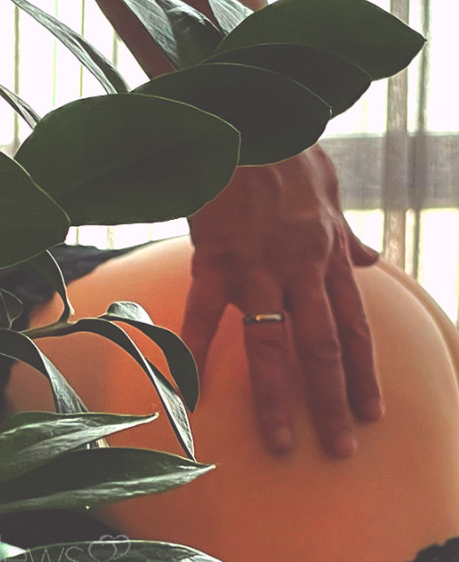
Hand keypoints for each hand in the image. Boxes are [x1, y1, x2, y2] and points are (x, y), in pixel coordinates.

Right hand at [182, 145, 382, 457]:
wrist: (245, 113)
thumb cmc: (284, 148)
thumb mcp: (328, 189)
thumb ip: (346, 234)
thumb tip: (369, 261)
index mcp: (328, 253)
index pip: (353, 327)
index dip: (363, 373)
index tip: (372, 414)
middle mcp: (300, 268)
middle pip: (322, 349)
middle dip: (333, 402)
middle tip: (341, 448)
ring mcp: (258, 267)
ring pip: (273, 346)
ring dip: (278, 400)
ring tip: (283, 444)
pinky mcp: (216, 260)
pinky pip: (205, 316)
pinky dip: (196, 355)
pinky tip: (189, 394)